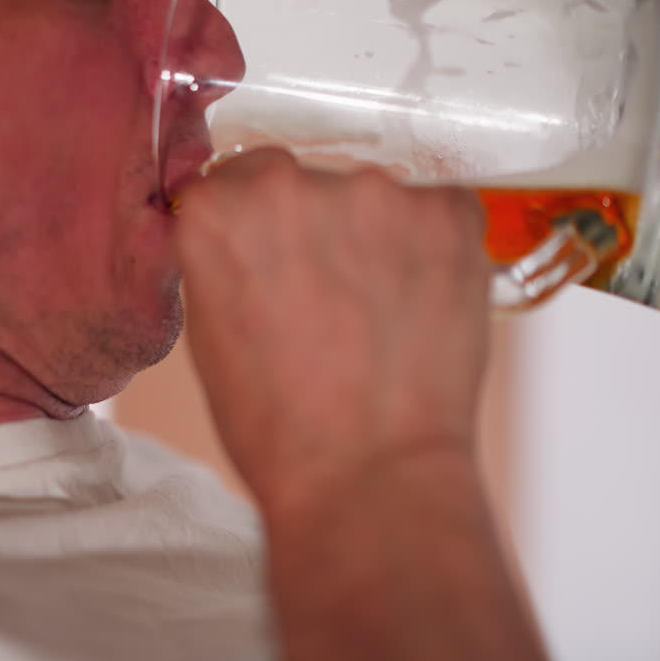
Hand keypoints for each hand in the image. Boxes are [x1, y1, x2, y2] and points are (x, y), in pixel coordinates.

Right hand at [175, 149, 491, 505]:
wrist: (371, 477)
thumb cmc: (282, 430)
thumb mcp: (212, 333)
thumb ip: (226, 261)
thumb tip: (255, 236)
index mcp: (219, 213)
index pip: (235, 183)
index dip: (259, 228)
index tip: (275, 261)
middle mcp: (291, 187)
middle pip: (305, 184)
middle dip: (317, 231)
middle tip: (330, 300)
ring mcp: (376, 194)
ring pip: (373, 200)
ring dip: (376, 240)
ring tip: (380, 317)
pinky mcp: (447, 213)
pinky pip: (438, 213)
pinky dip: (433, 250)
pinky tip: (420, 310)